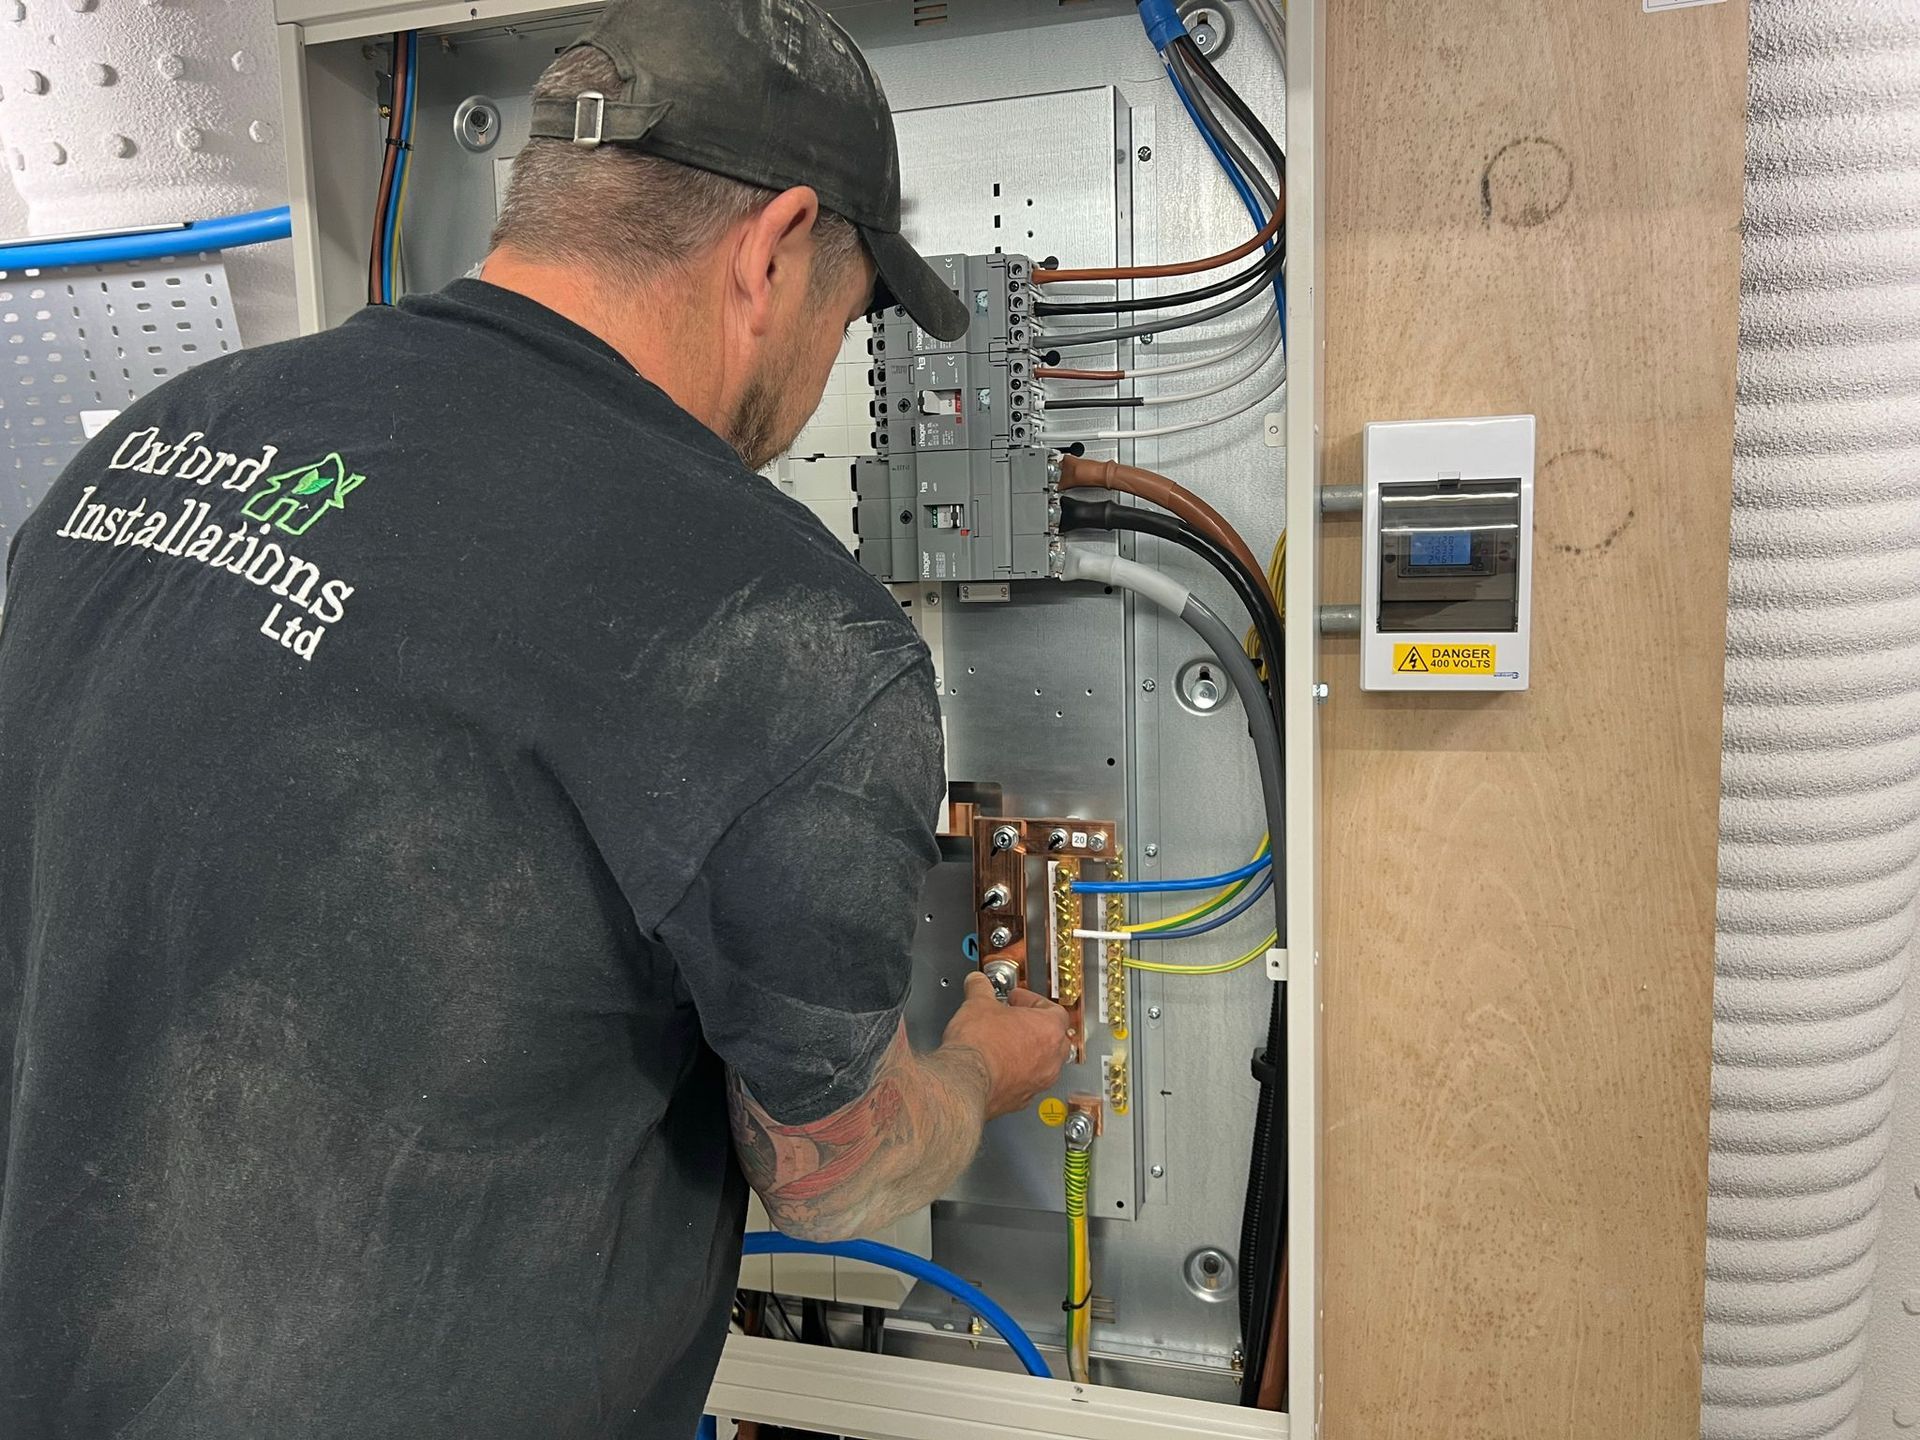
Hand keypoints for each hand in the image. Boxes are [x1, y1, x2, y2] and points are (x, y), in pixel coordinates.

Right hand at [940, 972, 1073, 1119]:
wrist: (965, 1081)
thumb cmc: (979, 1046)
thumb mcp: (977, 1003)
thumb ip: (981, 989)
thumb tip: (977, 983)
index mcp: (1049, 1030)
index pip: (1053, 1010)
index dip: (1032, 1001)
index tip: (1016, 999)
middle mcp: (1051, 1059)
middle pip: (1054, 1038)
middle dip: (1033, 1027)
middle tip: (1013, 1019)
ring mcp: (1039, 1082)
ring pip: (1043, 1063)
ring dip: (1027, 1052)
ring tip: (1004, 1043)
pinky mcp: (1022, 1099)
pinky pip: (1027, 1081)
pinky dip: (1016, 1072)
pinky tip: (996, 1066)